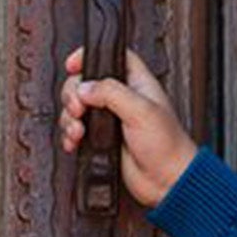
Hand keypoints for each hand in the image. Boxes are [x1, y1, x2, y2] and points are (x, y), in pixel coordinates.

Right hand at [58, 47, 195, 209]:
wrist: (167, 180)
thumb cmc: (167, 145)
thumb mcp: (142, 110)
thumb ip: (111, 92)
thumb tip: (85, 87)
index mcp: (135, 83)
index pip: (109, 56)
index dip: (89, 56)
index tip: (73, 64)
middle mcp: (120, 99)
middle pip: (85, 82)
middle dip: (73, 94)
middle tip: (78, 109)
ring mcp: (109, 120)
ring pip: (76, 108)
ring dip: (69, 118)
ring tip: (78, 131)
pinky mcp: (100, 140)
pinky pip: (76, 132)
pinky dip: (69, 136)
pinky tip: (74, 142)